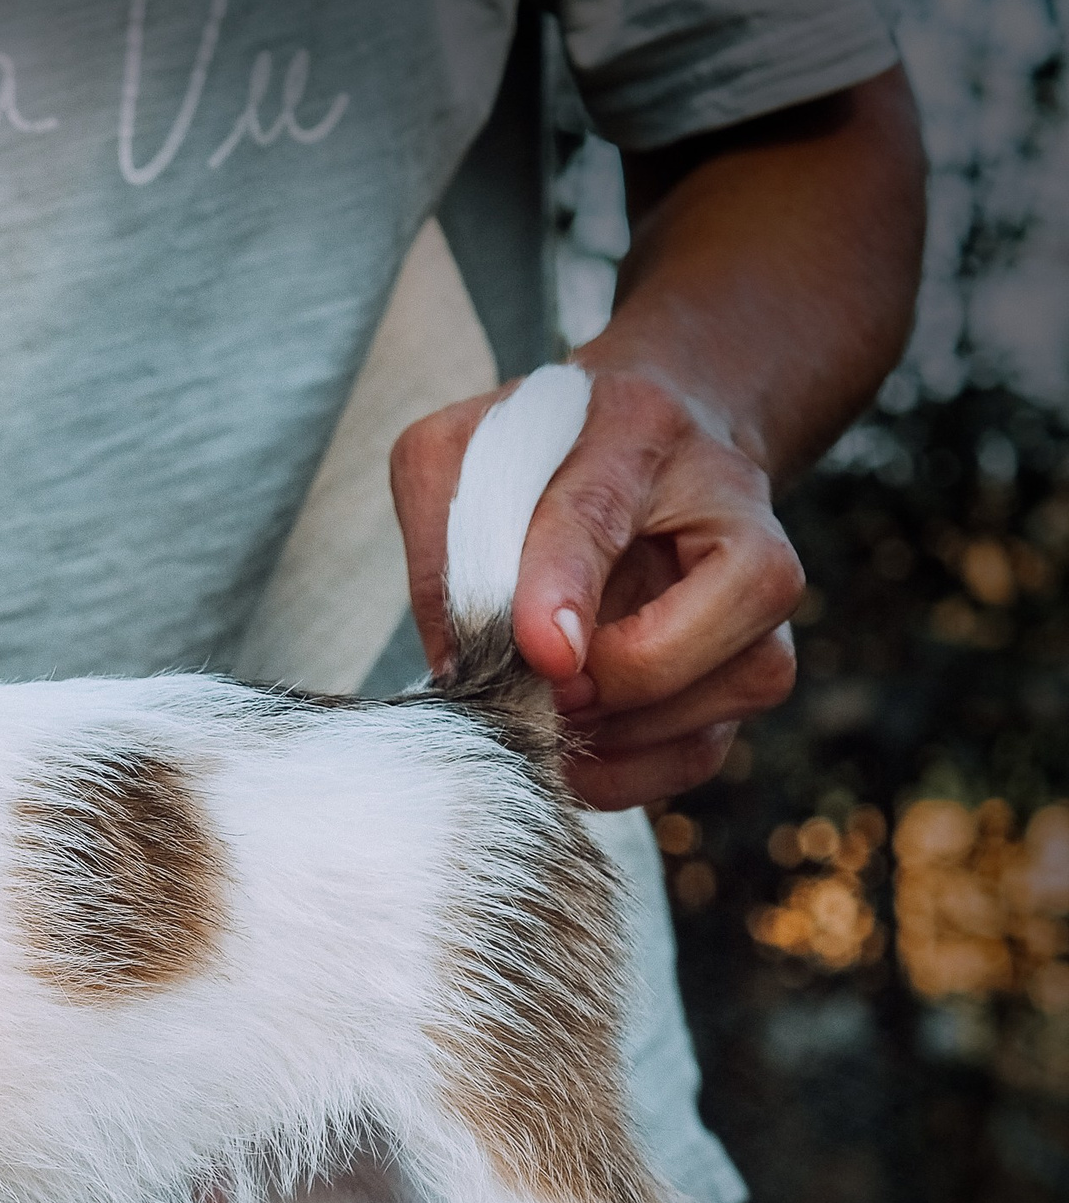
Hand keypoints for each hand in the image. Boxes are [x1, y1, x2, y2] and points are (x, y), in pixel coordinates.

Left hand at [393, 364, 802, 810]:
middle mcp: (731, 505)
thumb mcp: (458, 460)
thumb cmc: (539, 454)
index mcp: (634, 430)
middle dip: (617, 676)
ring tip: (551, 715)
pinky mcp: (751, 662)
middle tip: (537, 689)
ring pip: (739, 683)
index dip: (567, 584)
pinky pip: (709, 744)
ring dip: (627, 731)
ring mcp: (759, 591)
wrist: (646, 446)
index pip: (598, 512)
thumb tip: (459, 669)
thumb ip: (443, 549)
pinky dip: (635, 771)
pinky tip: (577, 756)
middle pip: (728, 601)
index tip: (542, 651)